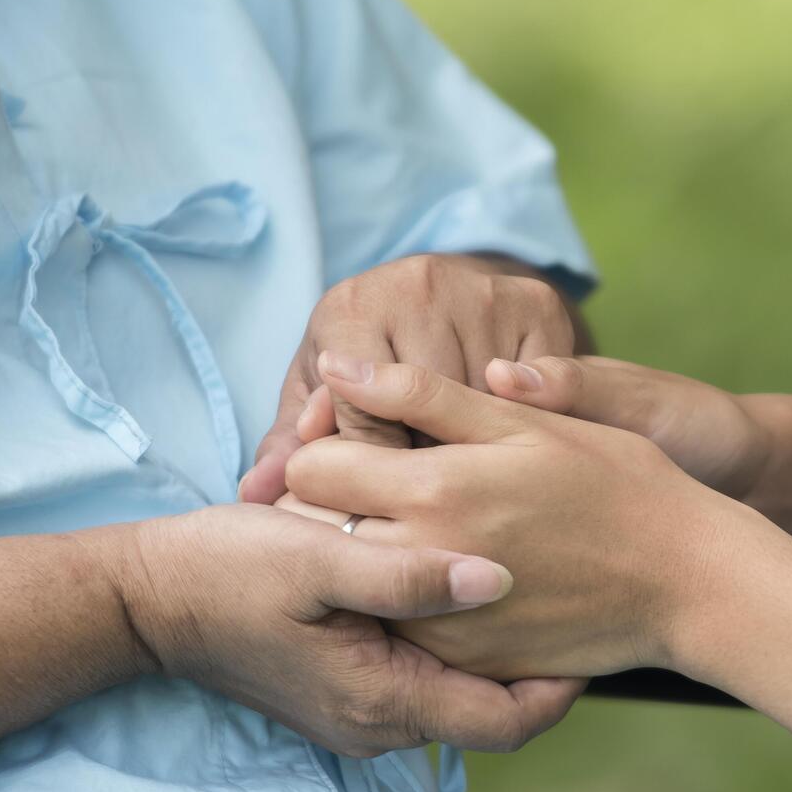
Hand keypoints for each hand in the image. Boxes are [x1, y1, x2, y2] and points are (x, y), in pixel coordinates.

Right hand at [101, 504, 581, 754]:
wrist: (148, 598)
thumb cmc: (228, 571)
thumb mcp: (317, 560)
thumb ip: (407, 574)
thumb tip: (500, 580)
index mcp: (384, 700)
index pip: (509, 722)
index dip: (563, 685)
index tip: (593, 631)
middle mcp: (380, 723)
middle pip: (494, 708)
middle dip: (538, 657)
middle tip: (579, 594)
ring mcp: (363, 711)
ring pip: (461, 688)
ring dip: (496, 644)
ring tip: (535, 581)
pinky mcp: (349, 686)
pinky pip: (426, 673)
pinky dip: (455, 637)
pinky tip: (466, 582)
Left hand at [239, 253, 577, 504]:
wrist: (451, 300)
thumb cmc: (373, 359)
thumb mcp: (328, 392)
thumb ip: (292, 443)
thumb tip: (255, 491)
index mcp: (352, 307)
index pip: (362, 413)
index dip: (372, 469)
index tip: (382, 504)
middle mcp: (416, 285)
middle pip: (426, 410)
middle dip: (424, 464)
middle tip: (427, 506)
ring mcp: (480, 290)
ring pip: (482, 405)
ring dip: (477, 452)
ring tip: (468, 487)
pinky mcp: (536, 301)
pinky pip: (532, 391)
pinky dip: (521, 426)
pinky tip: (506, 449)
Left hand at [280, 357, 768, 682]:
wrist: (689, 582)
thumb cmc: (618, 484)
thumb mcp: (525, 423)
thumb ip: (421, 392)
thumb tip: (337, 365)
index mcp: (432, 489)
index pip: (307, 468)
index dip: (322, 448)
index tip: (355, 444)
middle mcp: (422, 563)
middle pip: (315, 533)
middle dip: (326, 508)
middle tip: (369, 490)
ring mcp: (440, 623)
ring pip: (350, 587)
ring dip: (358, 559)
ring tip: (410, 531)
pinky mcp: (463, 662)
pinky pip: (398, 629)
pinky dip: (402, 603)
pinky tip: (443, 577)